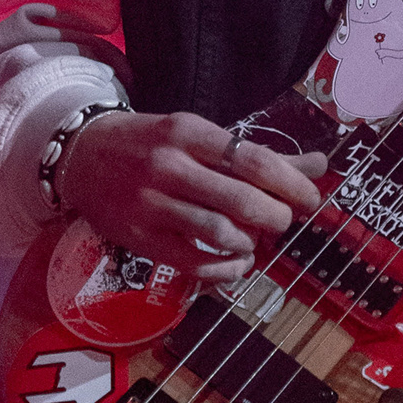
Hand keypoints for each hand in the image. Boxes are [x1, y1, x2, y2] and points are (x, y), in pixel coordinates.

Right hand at [57, 110, 325, 283]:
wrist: (82, 155)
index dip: (291, 183)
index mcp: (190, 132)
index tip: (312, 200)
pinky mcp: (140, 238)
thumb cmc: (152, 143)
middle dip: (275, 216)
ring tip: (256, 240)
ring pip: (217, 232)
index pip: (253, 160)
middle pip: (240, 199)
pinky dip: (224, 269)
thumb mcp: (200, 135)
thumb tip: (320, 165)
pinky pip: (192, 262)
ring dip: (250, 242)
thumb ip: (258, 155)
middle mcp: (170, 166)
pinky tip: (236, 262)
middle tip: (284, 220)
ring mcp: (151, 204)